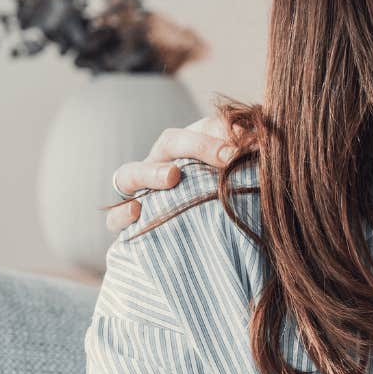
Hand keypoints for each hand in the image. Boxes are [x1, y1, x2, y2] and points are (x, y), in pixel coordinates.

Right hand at [104, 113, 245, 232]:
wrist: (199, 244)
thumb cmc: (222, 201)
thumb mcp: (235, 178)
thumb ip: (244, 155)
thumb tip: (258, 139)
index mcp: (188, 150)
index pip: (200, 129)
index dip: (223, 134)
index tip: (246, 149)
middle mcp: (160, 165)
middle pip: (168, 144)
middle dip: (197, 146)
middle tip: (226, 157)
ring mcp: (140, 192)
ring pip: (130, 174)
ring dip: (150, 172)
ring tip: (172, 177)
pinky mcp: (128, 224)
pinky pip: (114, 217)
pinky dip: (121, 213)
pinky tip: (137, 211)